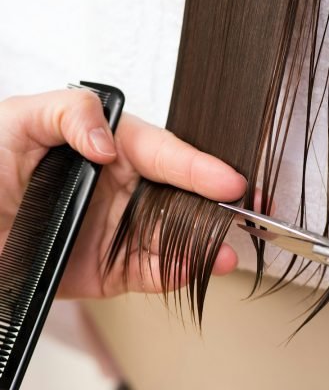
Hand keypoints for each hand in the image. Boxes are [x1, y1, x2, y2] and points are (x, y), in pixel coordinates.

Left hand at [0, 89, 246, 298]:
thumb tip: (108, 143)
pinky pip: (151, 273)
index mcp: (112, 151)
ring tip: (220, 255)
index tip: (229, 180)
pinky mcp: (114, 269)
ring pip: (174, 239)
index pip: (166, 155)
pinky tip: (190, 270)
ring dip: (202, 248)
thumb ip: (69, 114)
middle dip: (217, 209)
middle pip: (183, 198)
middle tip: (245, 215)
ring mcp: (122, 231)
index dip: (201, 168)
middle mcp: (124, 191)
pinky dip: (173, 275)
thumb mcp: (17, 121)